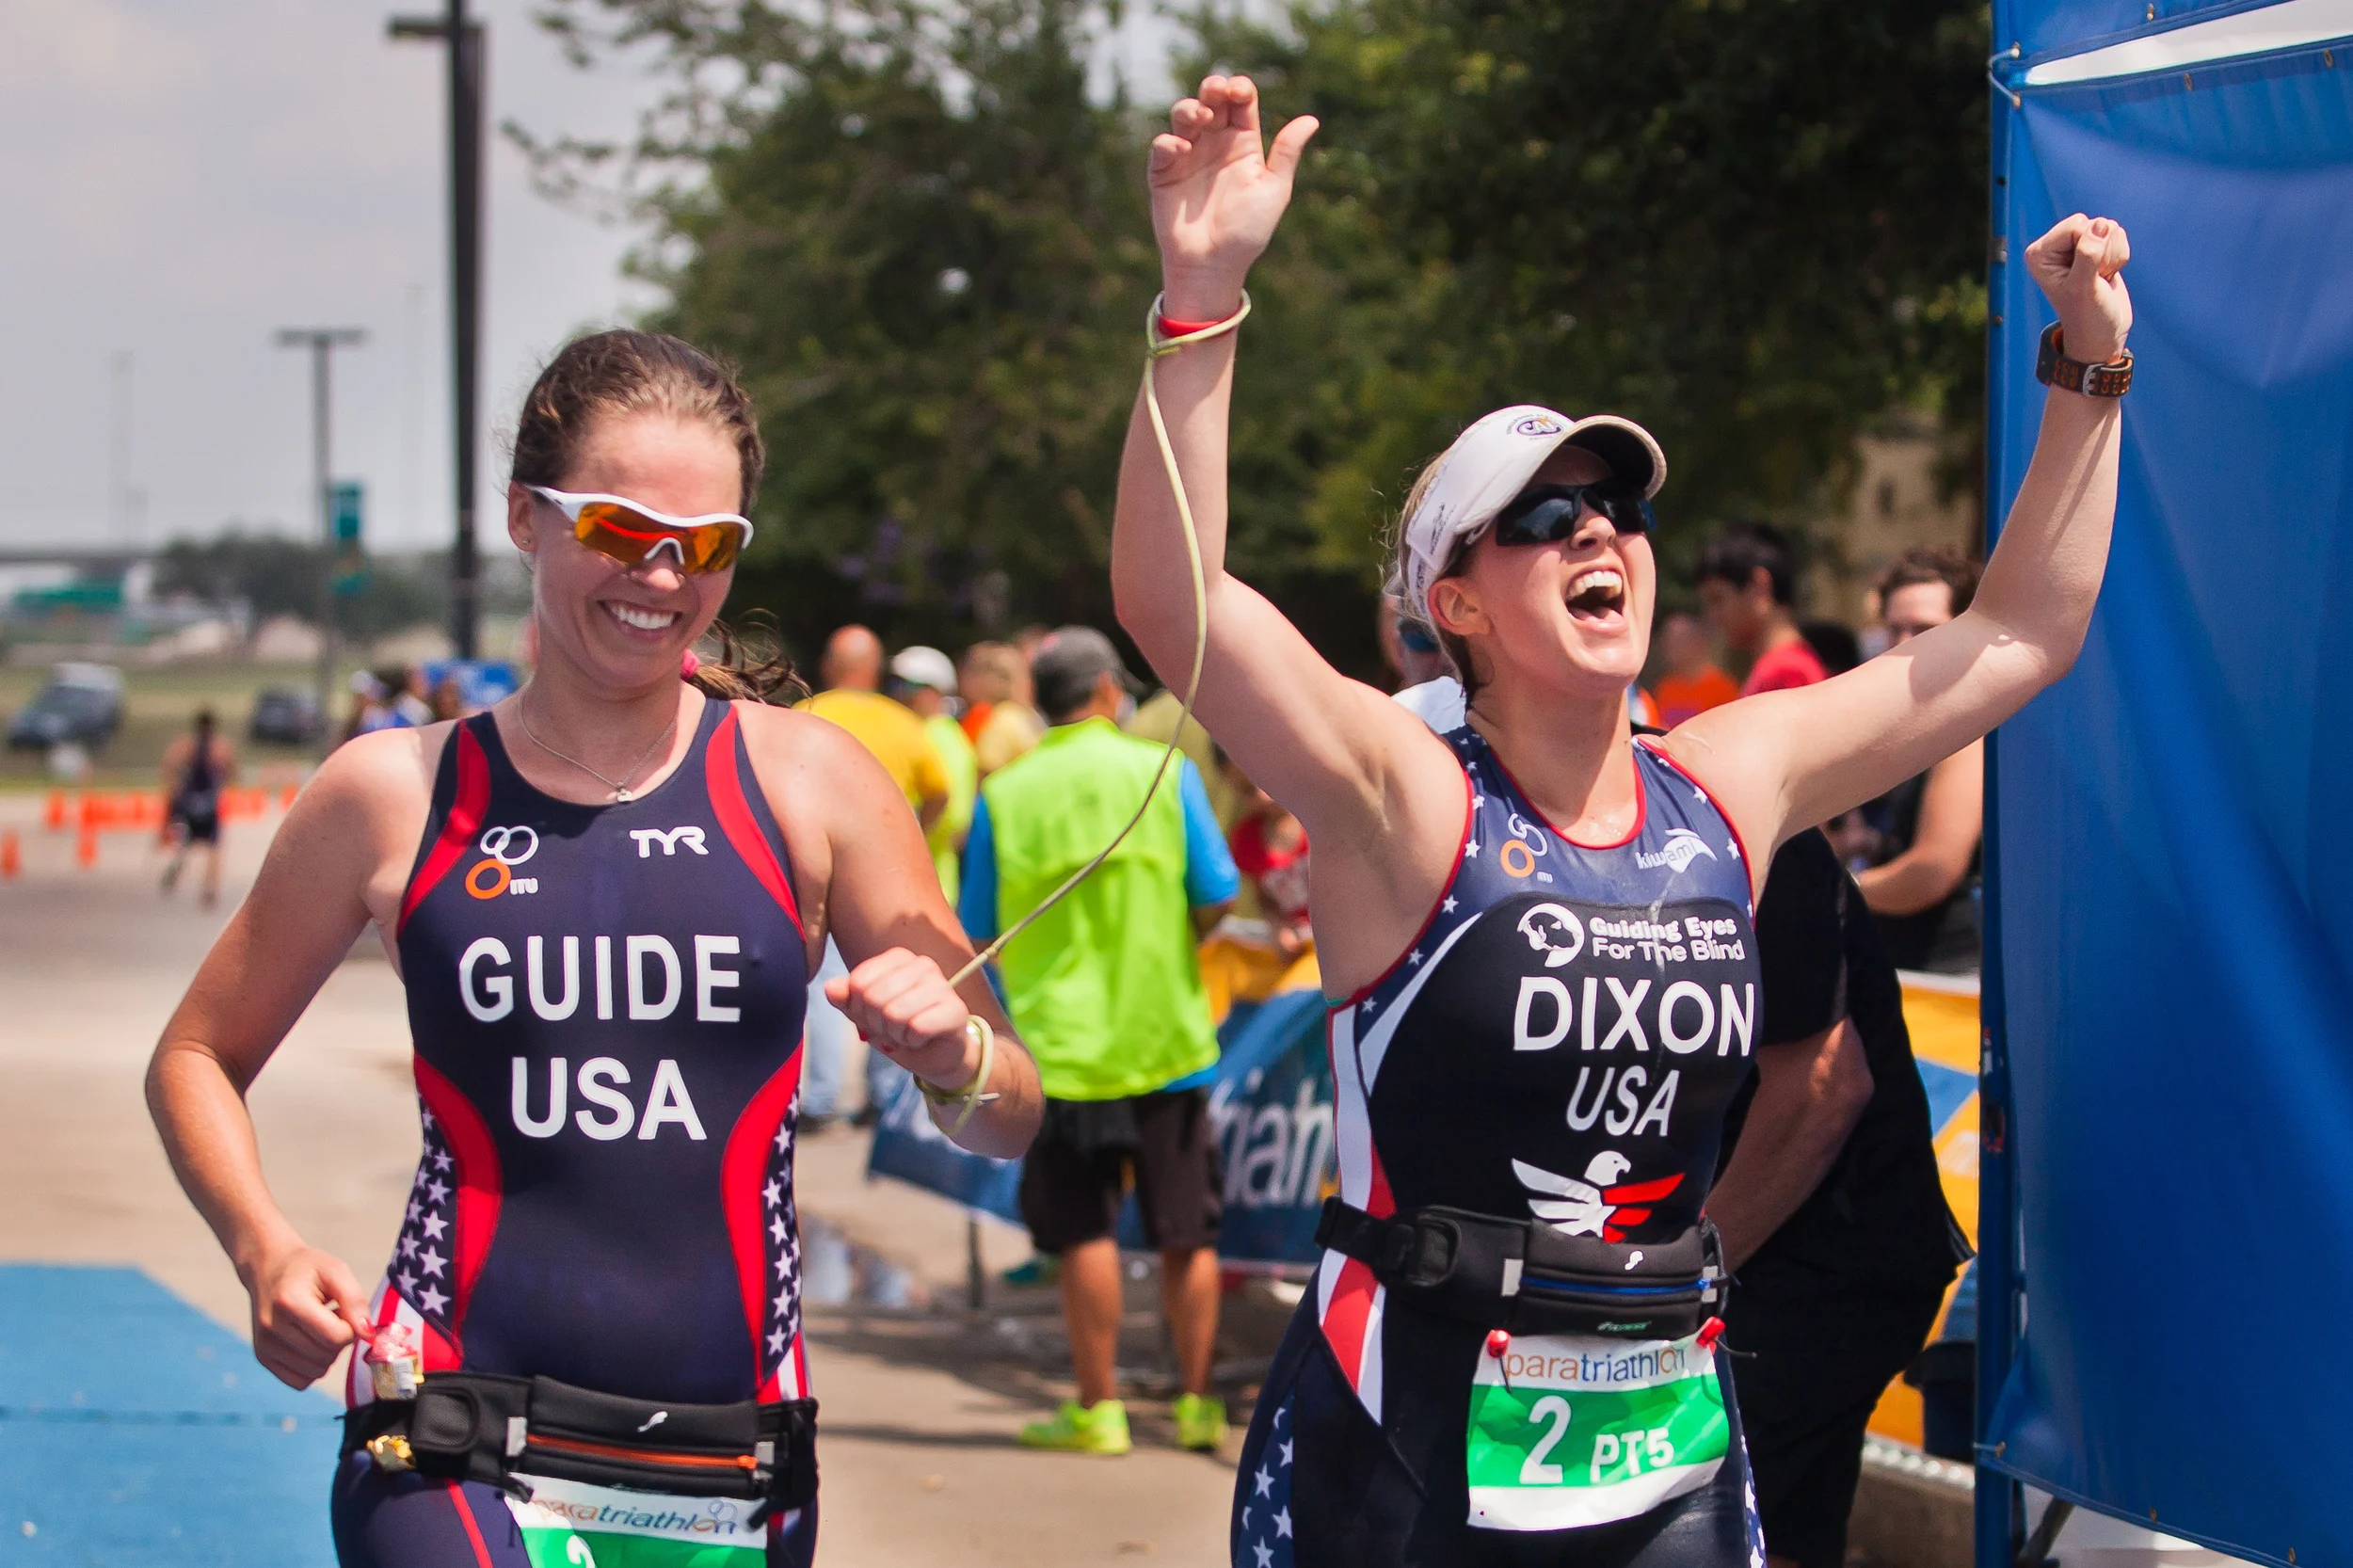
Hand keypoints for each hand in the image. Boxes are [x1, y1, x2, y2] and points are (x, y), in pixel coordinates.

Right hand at [243, 1242, 369, 1388]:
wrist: (267, 1269)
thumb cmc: (306, 1269)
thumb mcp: (336, 1271)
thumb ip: (355, 1300)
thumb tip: (367, 1334)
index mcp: (289, 1302)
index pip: (335, 1337)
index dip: (351, 1328)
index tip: (345, 1312)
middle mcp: (272, 1328)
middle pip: (327, 1356)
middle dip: (340, 1340)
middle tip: (332, 1317)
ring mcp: (264, 1347)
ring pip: (316, 1372)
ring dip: (328, 1354)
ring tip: (319, 1327)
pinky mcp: (263, 1358)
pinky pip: (300, 1381)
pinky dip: (313, 1368)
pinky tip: (310, 1343)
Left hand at [826, 948, 978, 1090]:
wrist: (937, 1055)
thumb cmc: (901, 1029)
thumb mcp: (866, 1015)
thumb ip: (847, 1000)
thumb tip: (831, 988)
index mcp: (899, 958)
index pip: (858, 982)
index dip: (859, 1009)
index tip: (876, 1016)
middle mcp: (923, 964)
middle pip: (874, 998)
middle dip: (877, 1023)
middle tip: (893, 1028)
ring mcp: (942, 985)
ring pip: (894, 1013)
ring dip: (895, 1034)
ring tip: (907, 1033)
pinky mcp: (956, 1010)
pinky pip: (917, 1028)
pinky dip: (912, 1041)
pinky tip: (922, 1038)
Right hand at [1149, 75, 1319, 317]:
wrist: (1213, 265)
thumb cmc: (1247, 231)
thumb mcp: (1274, 190)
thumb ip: (1287, 153)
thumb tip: (1312, 119)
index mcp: (1242, 144)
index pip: (1241, 103)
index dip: (1239, 88)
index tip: (1240, 92)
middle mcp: (1214, 143)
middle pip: (1211, 99)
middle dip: (1213, 87)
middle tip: (1217, 91)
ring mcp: (1188, 156)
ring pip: (1184, 115)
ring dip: (1190, 108)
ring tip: (1201, 118)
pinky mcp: (1163, 172)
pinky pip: (1162, 146)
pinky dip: (1169, 141)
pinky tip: (1182, 150)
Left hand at [2025, 214, 2132, 365]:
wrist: (2102, 333)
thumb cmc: (2087, 316)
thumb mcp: (2083, 288)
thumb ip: (2088, 255)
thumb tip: (2101, 225)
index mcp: (2040, 253)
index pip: (2076, 226)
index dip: (2089, 249)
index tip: (2085, 276)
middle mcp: (2054, 246)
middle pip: (2092, 223)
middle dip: (2102, 251)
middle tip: (2095, 278)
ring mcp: (2075, 245)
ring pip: (2108, 227)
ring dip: (2112, 255)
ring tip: (2100, 277)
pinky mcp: (2095, 248)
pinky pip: (2117, 235)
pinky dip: (2119, 256)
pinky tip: (2107, 274)